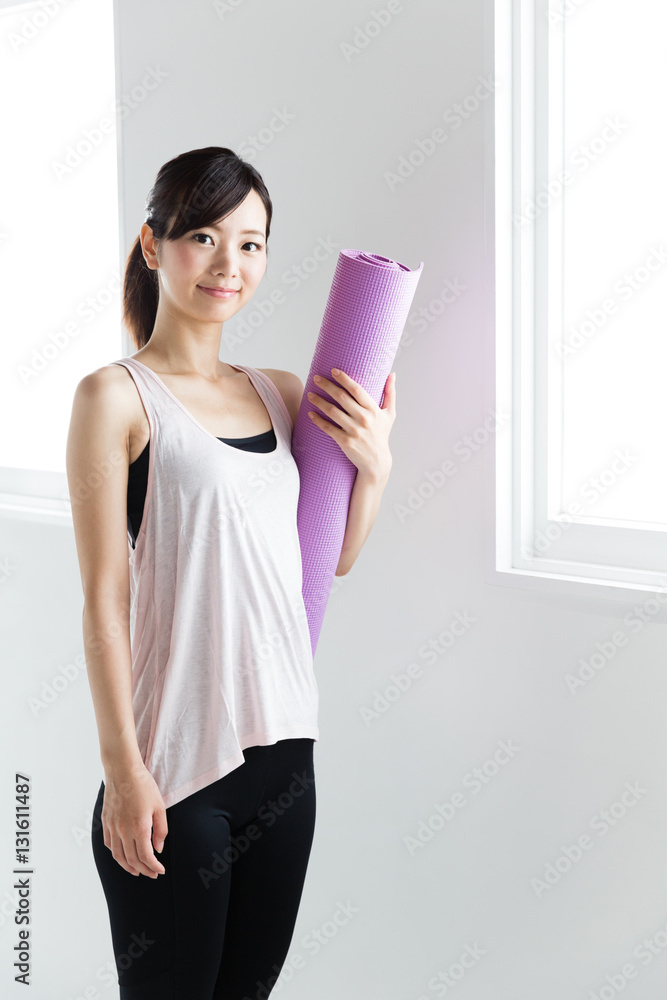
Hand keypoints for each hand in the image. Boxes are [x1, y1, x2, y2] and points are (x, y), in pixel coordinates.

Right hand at [102, 763, 167, 877]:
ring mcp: (112, 827)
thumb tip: (158, 849)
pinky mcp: (105, 822)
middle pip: (132, 859)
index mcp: (139, 827)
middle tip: (151, 874)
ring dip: (128, 866)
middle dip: (143, 869)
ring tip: (137, 870)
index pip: (146, 856)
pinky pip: (109, 844)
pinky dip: (116, 854)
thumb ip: (161, 830)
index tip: (160, 870)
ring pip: (118, 856)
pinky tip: (123, 855)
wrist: (123, 771)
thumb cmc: (144, 786)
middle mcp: (123, 830)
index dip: (153, 867)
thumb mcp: (160, 806)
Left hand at [306, 368, 395, 480]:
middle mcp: (364, 419)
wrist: (376, 461)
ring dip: (319, 401)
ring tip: (310, 394)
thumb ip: (390, 393)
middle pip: (341, 397)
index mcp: (373, 409)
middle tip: (316, 378)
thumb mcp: (389, 414)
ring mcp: (354, 431)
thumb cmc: (382, 434)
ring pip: (332, 411)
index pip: (356, 390)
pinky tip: (310, 413)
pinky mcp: (345, 442)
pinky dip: (318, 420)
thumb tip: (392, 374)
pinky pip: (328, 428)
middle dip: (327, 386)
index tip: (333, 371)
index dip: (344, 379)